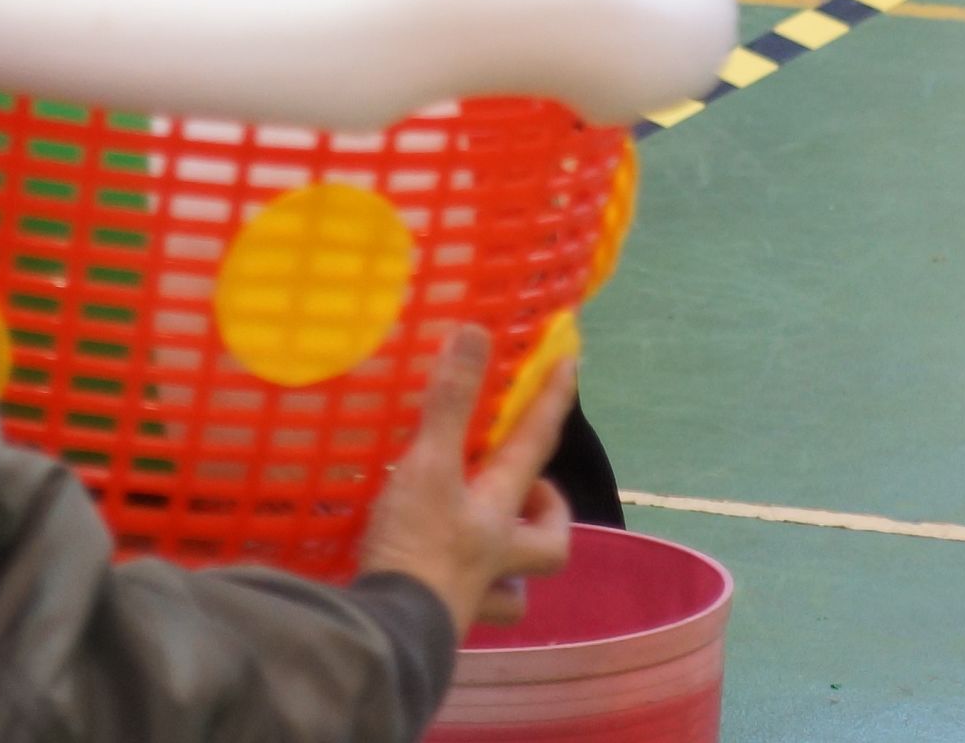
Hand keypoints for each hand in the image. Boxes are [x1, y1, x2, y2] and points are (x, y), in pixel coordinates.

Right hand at [357, 325, 579, 633]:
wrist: (392, 632)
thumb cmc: (416, 545)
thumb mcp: (428, 466)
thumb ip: (449, 402)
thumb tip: (476, 332)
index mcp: (496, 510)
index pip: (534, 445)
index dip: (551, 401)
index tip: (572, 363)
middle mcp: (497, 554)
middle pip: (548, 540)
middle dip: (548, 512)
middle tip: (530, 490)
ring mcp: (474, 592)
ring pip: (517, 585)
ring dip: (516, 565)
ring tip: (494, 543)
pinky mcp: (445, 620)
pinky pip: (474, 610)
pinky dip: (471, 597)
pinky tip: (454, 586)